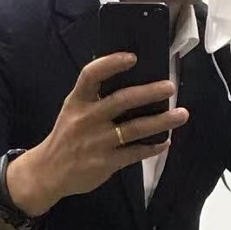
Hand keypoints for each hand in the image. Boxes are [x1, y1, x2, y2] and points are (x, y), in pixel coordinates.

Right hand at [6, 53, 189, 214]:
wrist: (49, 171)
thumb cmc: (67, 136)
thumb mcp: (73, 110)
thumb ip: (94, 98)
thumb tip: (132, 84)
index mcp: (77, 101)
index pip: (91, 75)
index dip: (111, 64)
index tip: (133, 58)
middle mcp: (87, 118)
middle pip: (122, 100)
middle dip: (149, 92)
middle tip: (170, 87)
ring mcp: (97, 141)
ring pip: (135, 128)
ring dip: (162, 121)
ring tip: (181, 114)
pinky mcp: (106, 162)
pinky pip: (135, 153)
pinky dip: (152, 148)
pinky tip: (165, 142)